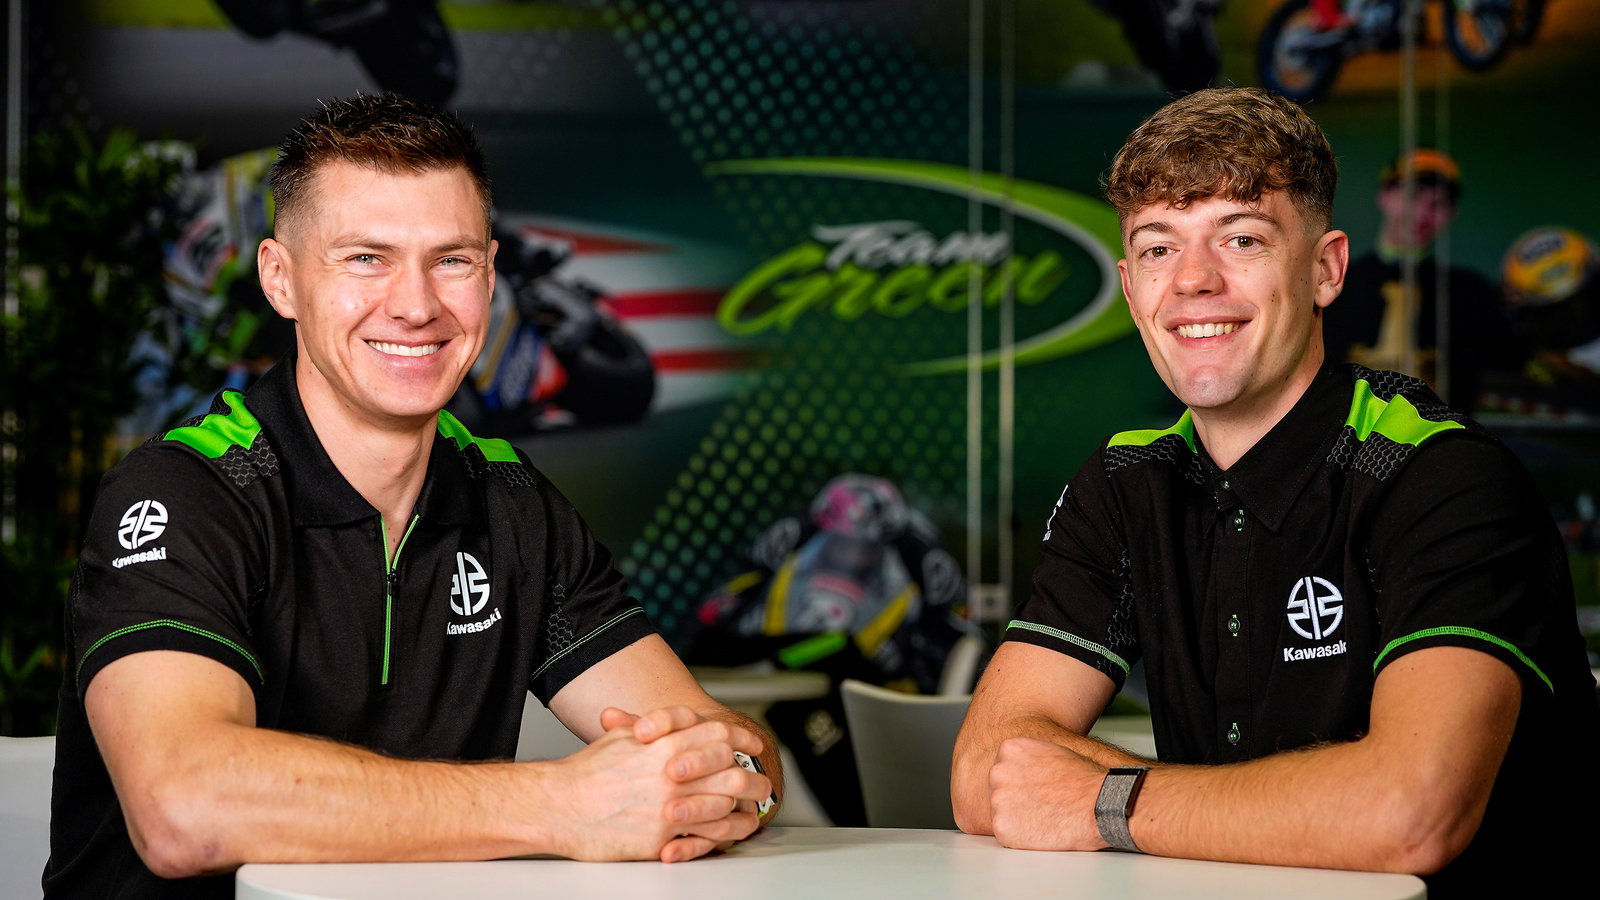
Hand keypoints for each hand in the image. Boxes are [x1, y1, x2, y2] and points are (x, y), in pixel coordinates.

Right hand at [541, 706, 769, 862]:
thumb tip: (679, 724)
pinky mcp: (661, 837)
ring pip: (724, 805)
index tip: (751, 744)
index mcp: (664, 743)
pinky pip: (704, 837)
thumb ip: (656, 727)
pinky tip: (731, 832)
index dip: (741, 738)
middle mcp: (671, 773)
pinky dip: (724, 834)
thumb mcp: (623, 736)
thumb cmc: (586, 773)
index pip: (718, 734)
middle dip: (753, 776)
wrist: (559, 806)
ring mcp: (668, 806)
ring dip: (743, 807)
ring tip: (753, 809)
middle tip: (762, 782)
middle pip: (731, 770)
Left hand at [988, 737, 1108, 850]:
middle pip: (998, 790)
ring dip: (1018, 818)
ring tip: (1046, 816)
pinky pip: (1006, 834)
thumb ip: (1027, 760)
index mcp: (1009, 749)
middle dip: (1016, 800)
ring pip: (1001, 813)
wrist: (1100, 804)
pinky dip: (1021, 837)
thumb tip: (1019, 771)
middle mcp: (997, 772)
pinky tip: (1042, 829)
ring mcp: (998, 800)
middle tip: (1042, 805)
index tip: (1036, 788)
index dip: (1021, 783)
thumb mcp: (1051, 752)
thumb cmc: (1084, 781)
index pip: (1003, 769)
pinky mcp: (1002, 827)